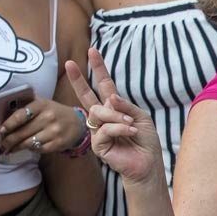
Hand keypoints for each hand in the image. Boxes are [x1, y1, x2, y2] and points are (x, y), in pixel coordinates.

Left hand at [0, 95, 83, 155]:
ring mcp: (55, 131)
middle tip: (0, 145)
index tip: (0, 130)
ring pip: (29, 142)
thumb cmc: (53, 112)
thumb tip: (1, 115)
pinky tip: (26, 148)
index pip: (20, 115)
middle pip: (22, 132)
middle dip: (8, 140)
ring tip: (9, 149)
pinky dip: (31, 149)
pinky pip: (39, 149)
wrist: (77, 123)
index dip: (8, 124)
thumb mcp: (41, 103)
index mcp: (41, 105)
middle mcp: (49, 117)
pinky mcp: (59, 143)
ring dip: (16, 147)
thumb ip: (25, 105)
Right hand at [64, 48, 159, 186]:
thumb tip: (110, 96)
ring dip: (117, 116)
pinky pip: (104, 129)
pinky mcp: (97, 145)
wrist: (148, 164)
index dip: (99, 69)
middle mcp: (103, 118)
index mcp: (114, 108)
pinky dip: (120, 128)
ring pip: (98, 112)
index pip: (104, 85)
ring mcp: (98, 131)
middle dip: (78, 79)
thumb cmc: (145, 142)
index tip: (92, 51)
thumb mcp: (141, 118)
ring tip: (131, 125)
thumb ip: (126, 106)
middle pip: (87, 95)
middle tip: (69, 63)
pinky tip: (130, 132)